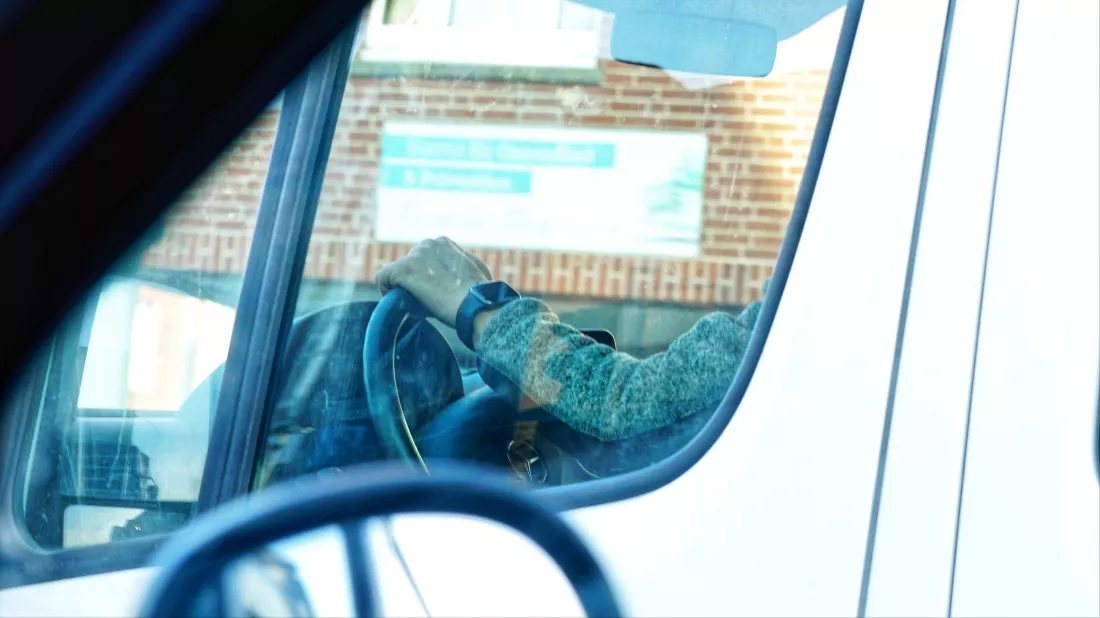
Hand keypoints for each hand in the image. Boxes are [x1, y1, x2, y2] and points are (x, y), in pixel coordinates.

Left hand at [375, 237, 491, 327]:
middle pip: (410, 265)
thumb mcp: (476, 270)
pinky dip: (387, 290)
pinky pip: (383, 278)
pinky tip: (398, 303)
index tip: (434, 293)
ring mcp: (415, 256)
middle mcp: (428, 244)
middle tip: (426, 302)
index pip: (424, 258)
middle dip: (415, 281)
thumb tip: (461, 271)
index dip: (426, 277)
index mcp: (444, 243)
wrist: (476, 304)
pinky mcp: (403, 269)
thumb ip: (463, 265)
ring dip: (404, 288)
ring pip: (397, 273)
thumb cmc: (481, 293)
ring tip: (415, 306)